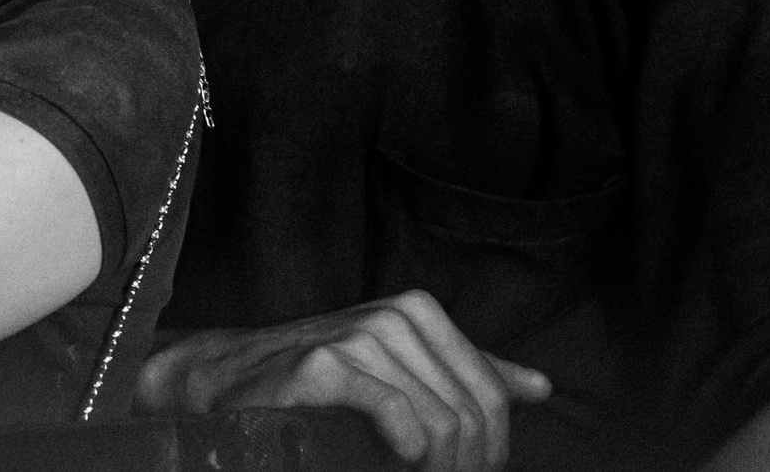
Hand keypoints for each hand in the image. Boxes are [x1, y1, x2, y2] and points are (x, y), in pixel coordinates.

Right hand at [137, 291, 552, 471]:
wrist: (229, 381)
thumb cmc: (321, 385)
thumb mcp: (402, 372)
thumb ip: (467, 374)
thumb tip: (540, 386)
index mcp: (419, 312)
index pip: (490, 391)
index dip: (490, 447)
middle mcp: (393, 315)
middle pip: (470, 410)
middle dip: (465, 463)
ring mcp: (358, 334)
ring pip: (440, 418)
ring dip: (437, 465)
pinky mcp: (324, 363)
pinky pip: (395, 412)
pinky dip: (406, 446)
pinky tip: (396, 457)